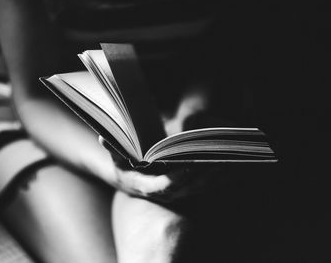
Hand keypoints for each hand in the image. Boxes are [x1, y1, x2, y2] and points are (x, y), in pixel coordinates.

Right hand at [99, 137, 220, 202]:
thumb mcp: (115, 154)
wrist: (126, 176)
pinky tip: (226, 168)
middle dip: (202, 177)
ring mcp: (171, 194)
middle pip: (184, 189)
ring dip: (211, 179)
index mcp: (143, 186)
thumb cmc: (121, 161)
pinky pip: (200, 187)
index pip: (163, 187)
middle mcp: (159, 194)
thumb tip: (103, 137)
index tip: (190, 166)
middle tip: (216, 162)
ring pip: (195, 190)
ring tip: (226, 162)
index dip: (178, 178)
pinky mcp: (182, 191)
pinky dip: (213, 180)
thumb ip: (112, 147)